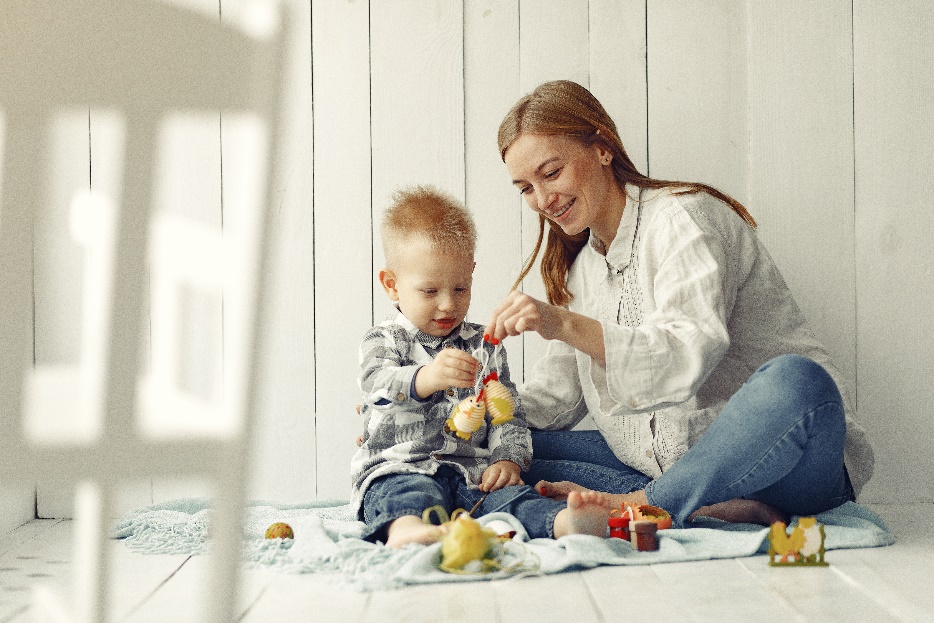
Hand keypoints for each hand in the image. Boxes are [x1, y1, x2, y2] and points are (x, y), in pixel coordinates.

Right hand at [414, 348, 478, 397]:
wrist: (430, 376)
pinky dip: (466, 383)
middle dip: (470, 367)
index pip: (460, 354)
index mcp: (445, 353)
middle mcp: (442, 361)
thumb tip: (476, 363)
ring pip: (458, 373)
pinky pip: (457, 382)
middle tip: (476, 370)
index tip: (477, 362)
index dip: (470, 358)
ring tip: (474, 377)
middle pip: (459, 363)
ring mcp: (442, 371)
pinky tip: (471, 383)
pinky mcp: (443, 381)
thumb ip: (459, 359)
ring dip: (469, 376)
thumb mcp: (448, 358)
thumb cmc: (443, 366)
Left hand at [480, 460, 522, 492]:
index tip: (486, 490)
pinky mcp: (520, 479)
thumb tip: (481, 488)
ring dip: (507, 489)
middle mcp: (506, 471)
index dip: (489, 483)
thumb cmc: (495, 473)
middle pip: (504, 478)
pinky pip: (521, 484)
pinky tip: (513, 493)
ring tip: (501, 494)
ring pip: (512, 482)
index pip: (494, 475)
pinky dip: (518, 488)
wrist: (507, 465)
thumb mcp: (488, 474)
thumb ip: (484, 482)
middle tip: (492, 492)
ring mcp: (514, 475)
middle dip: (497, 486)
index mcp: (497, 468)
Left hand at [485, 290, 606, 363]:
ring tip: (517, 332)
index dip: (490, 326)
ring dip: (509, 332)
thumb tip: (490, 335)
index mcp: (514, 296)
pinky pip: (518, 325)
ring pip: (507, 323)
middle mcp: (520, 298)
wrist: (558, 322)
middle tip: (497, 341)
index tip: (487, 337)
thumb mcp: (518, 317)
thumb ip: (504, 322)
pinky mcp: (535, 315)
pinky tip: (521, 331)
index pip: (496, 312)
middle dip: (496, 332)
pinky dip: (517, 331)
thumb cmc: (538, 320)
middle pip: (500, 318)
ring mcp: (528, 306)